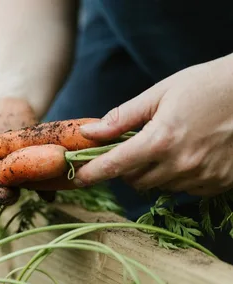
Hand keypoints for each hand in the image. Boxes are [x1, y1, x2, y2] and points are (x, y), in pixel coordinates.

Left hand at [75, 54, 232, 196]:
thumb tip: (90, 133)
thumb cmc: (208, 85)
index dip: (91, 174)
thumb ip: (123, 117)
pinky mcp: (216, 184)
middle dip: (126, 167)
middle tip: (136, 147)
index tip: (77, 179)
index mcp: (161, 139)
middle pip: (133, 181)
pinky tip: (189, 155)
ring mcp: (200, 177)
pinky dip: (177, 176)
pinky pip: (183, 189)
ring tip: (168, 146)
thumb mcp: (162, 93)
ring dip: (152, 172)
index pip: (115, 165)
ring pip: (157, 186)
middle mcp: (179, 164)